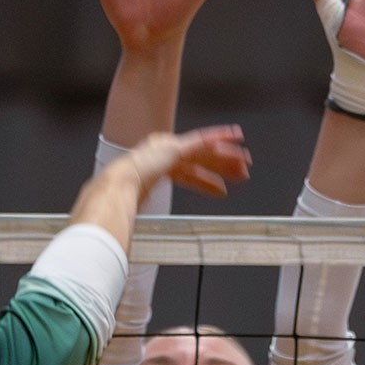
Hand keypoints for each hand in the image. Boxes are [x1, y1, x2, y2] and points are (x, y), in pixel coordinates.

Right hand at [122, 125, 251, 198]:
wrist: (117, 187)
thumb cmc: (121, 198)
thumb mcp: (136, 204)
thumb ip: (138, 208)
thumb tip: (131, 227)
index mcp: (156, 168)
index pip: (187, 175)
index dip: (206, 182)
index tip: (221, 190)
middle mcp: (163, 154)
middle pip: (200, 161)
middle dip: (222, 167)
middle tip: (242, 173)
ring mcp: (169, 148)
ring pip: (206, 151)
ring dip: (227, 156)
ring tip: (246, 160)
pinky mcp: (176, 146)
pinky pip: (204, 141)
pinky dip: (221, 138)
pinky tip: (236, 137)